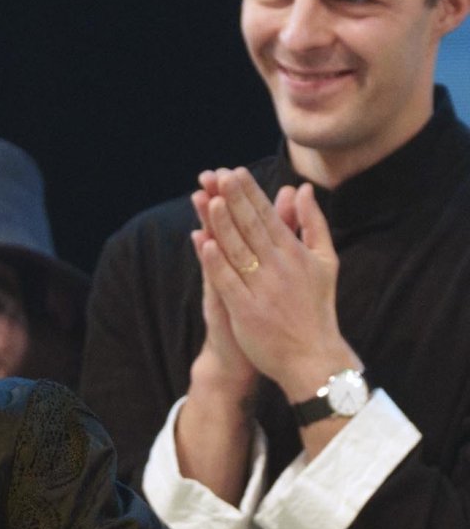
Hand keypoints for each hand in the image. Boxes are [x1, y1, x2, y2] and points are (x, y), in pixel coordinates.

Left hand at [198, 168, 358, 400]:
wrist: (312, 357)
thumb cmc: (317, 308)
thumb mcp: (326, 260)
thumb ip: (313, 223)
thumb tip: (303, 189)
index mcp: (295, 253)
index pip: (268, 216)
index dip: (250, 194)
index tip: (235, 172)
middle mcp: (279, 267)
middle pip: (252, 227)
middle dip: (235, 199)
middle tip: (220, 174)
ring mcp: (262, 289)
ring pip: (238, 250)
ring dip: (223, 224)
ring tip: (210, 199)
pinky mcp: (247, 311)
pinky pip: (228, 282)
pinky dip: (216, 262)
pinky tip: (203, 243)